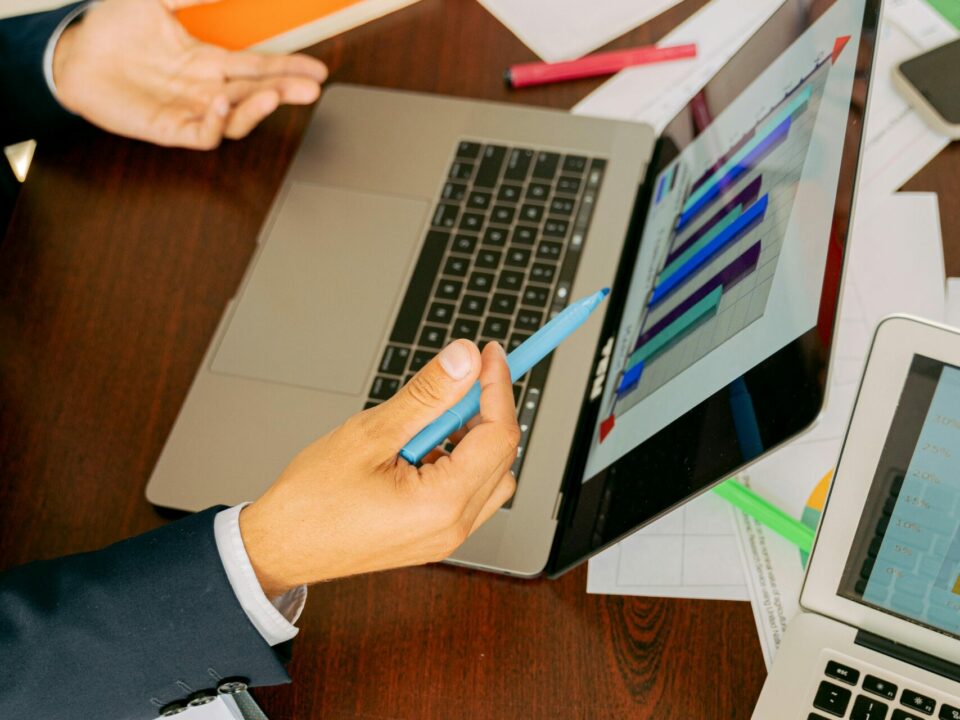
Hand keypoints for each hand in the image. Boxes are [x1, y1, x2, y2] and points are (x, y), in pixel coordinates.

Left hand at [52, 0, 327, 148]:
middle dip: (287, 91)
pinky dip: (216, 122)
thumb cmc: (109, 28)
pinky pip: (205, 134)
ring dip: (257, 109)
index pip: (258, 67)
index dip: (289, 68)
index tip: (317, 70)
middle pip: (257, 93)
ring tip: (272, 95)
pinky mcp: (170, 129)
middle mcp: (205, 88)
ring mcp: (190, 110)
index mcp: (207, 61)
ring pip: (238, 118)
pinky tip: (219, 101)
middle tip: (311, 90)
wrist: (71, 55)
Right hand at [239, 341, 519, 595]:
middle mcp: (453, 527)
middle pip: (501, 456)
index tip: (488, 354)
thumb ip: (427, 394)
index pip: (499, 436)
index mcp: (442, 505)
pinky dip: (456, 461)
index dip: (497, 387)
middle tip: (458, 378)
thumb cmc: (312, 500)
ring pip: (489, 475)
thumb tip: (465, 360)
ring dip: (471, 438)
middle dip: (485, 410)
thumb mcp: (370, 433)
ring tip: (425, 420)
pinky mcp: (432, 536)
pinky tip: (417, 448)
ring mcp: (444, 536)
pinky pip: (466, 493)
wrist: (279, 547)